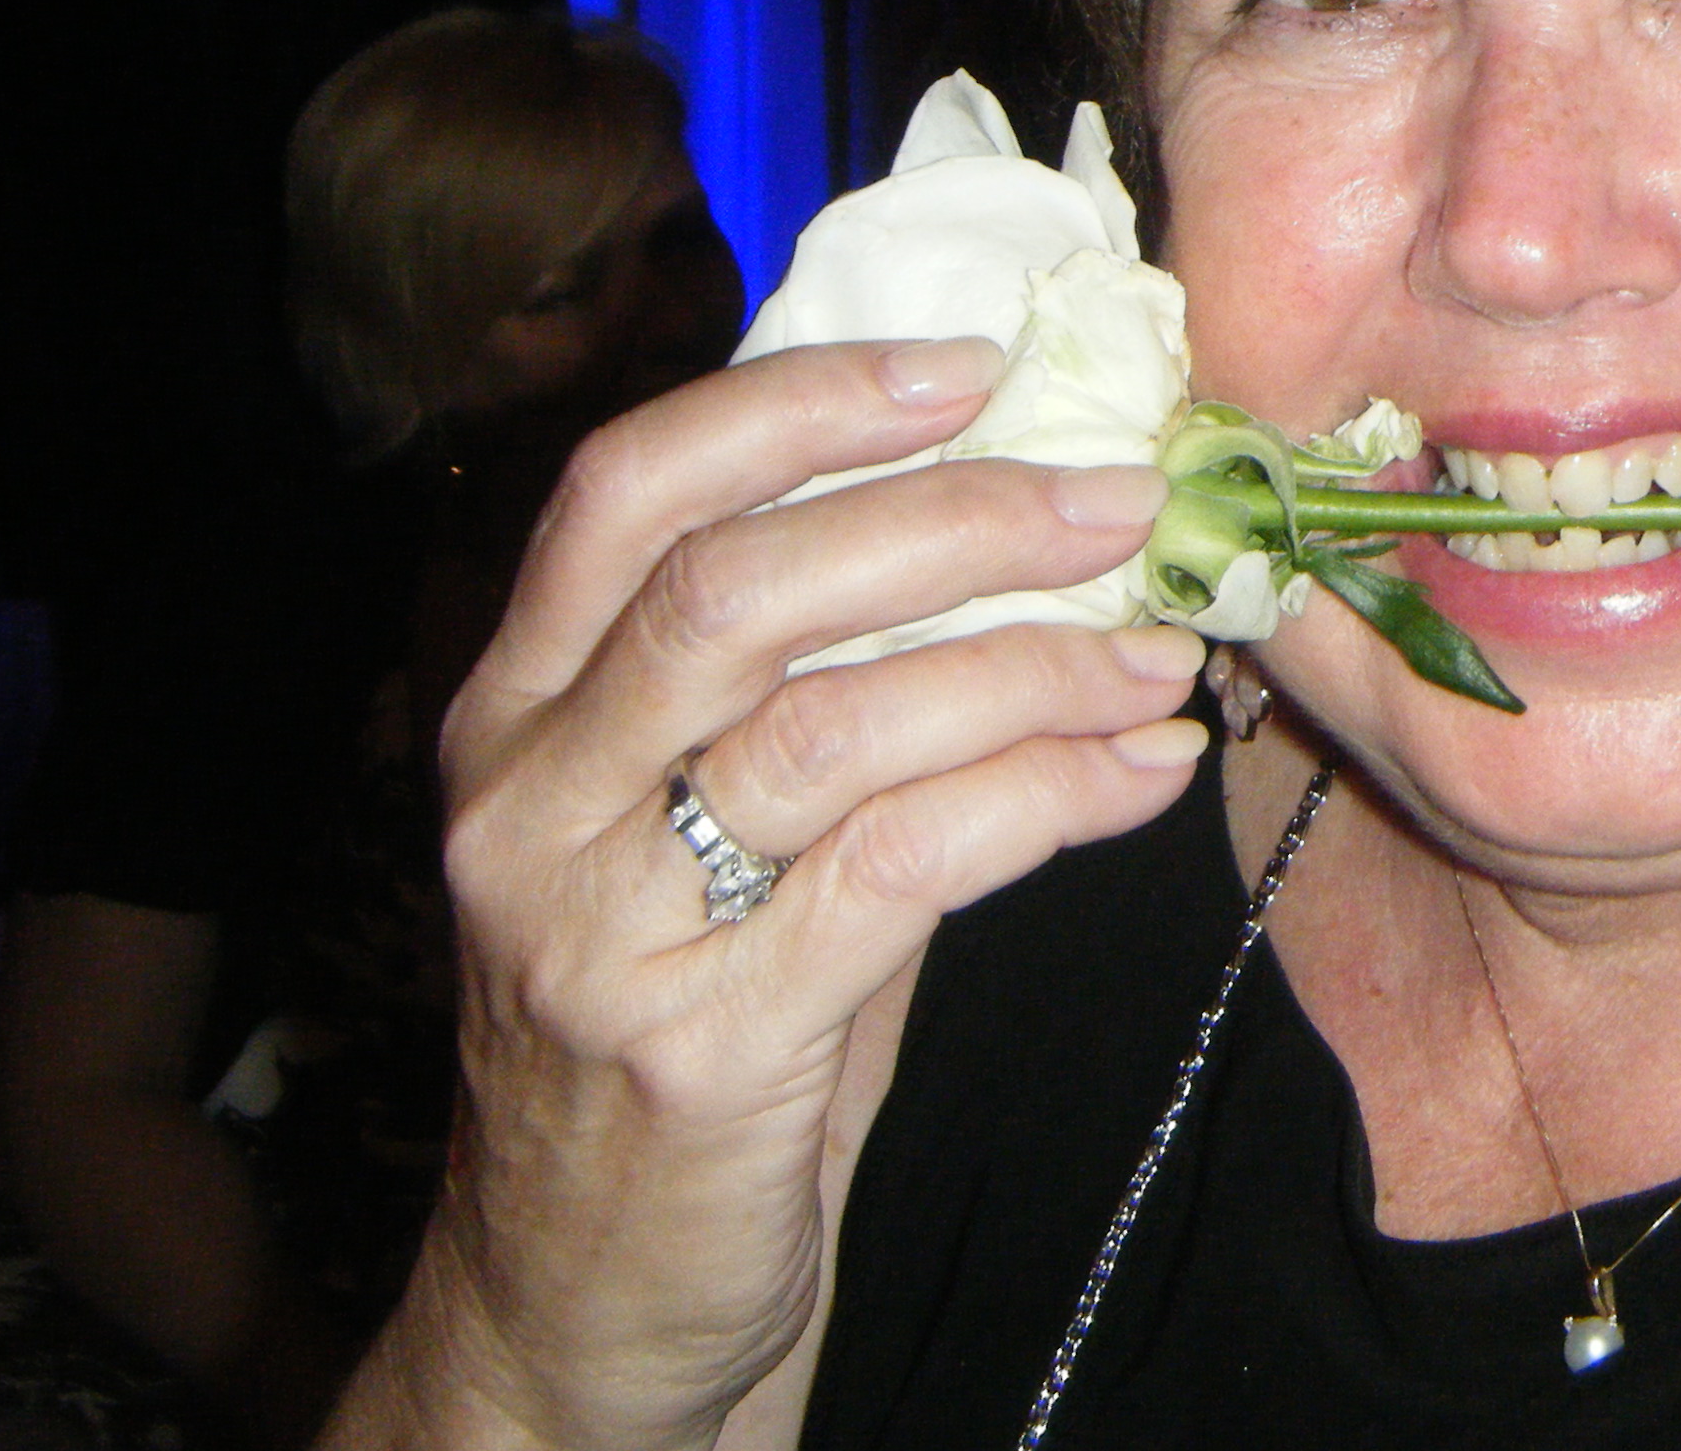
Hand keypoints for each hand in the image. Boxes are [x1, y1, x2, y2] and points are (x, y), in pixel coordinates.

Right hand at [383, 339, 1209, 1450]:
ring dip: (1036, 667)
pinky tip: (1142, 772)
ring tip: (1164, 651)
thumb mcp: (707, 835)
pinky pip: (906, 867)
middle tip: (1120, 499)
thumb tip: (1026, 521)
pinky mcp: (698, 1047)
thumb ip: (813, 686)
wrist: (585, 1312)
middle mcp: (527, 802)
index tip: (973, 368)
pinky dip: (1049, 796)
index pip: (629, 490)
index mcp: (516, 712)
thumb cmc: (689, 1026)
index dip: (802, 402)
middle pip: (741, 587)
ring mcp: (596, 928)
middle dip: (956, 520)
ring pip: (838, 726)